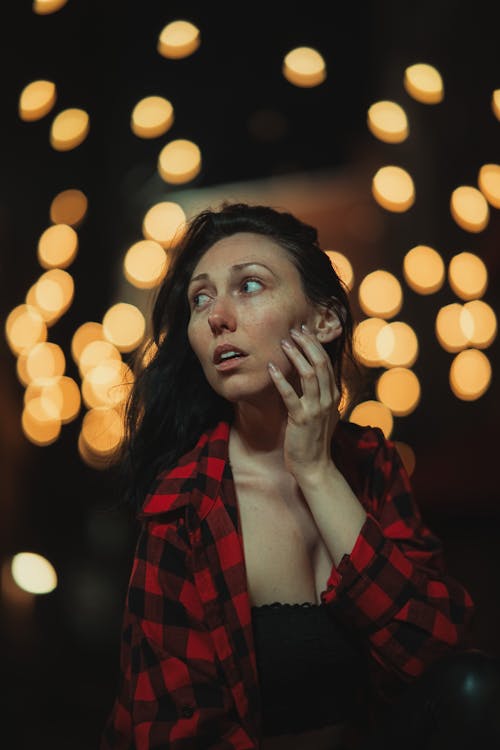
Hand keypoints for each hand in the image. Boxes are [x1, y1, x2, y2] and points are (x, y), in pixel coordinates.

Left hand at [268, 324, 341, 478]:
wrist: (315, 465)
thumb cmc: (314, 439)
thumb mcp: (323, 412)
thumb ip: (320, 394)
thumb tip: (310, 374)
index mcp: (334, 395)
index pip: (326, 363)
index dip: (315, 345)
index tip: (303, 332)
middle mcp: (328, 399)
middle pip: (320, 363)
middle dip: (307, 344)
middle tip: (293, 331)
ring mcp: (316, 409)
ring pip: (309, 374)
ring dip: (295, 356)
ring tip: (284, 343)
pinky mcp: (301, 419)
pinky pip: (290, 395)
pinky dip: (280, 379)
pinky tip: (270, 368)